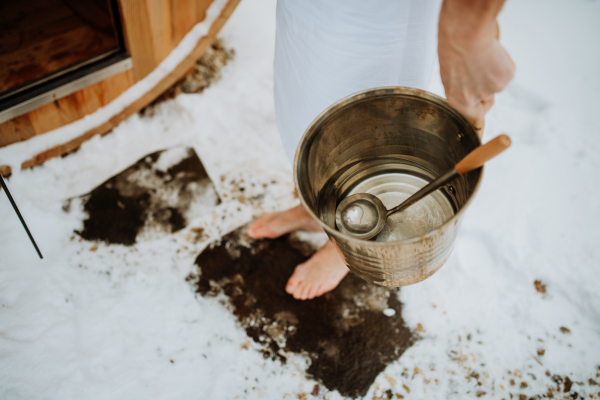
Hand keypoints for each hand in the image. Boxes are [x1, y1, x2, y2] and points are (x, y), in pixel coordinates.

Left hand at [438, 5, 514, 122]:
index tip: (483, 99)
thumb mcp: (450, 73)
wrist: (464, 34)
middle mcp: (475, 99)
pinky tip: (491, 52)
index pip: (474, 116)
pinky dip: (502, 62)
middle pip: (487, 97)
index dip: (480, 106)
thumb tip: (471, 87)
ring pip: (497, 82)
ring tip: (482, 57)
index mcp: (457, 100)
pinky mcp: (506, 77)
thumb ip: (461, 86)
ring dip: (493, 72)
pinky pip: (507, 70)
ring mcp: (492, 89)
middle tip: (479, 67)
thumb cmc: (452, 48)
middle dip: (486, 84)